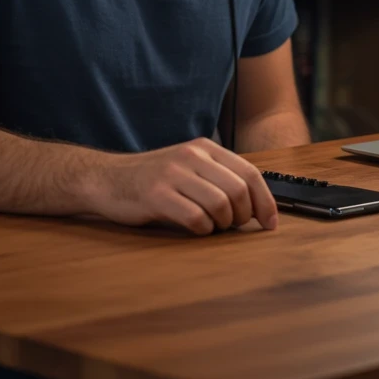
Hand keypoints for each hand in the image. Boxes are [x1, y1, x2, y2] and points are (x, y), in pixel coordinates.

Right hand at [94, 137, 277, 234]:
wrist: (107, 178)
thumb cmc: (153, 179)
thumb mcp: (188, 167)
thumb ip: (218, 178)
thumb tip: (256, 205)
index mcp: (204, 148)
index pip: (250, 172)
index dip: (265, 201)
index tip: (270, 222)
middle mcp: (191, 156)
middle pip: (239, 190)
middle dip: (244, 215)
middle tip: (234, 226)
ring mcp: (173, 174)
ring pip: (220, 204)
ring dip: (223, 224)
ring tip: (212, 226)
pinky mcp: (156, 194)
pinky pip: (195, 218)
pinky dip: (202, 230)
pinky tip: (195, 228)